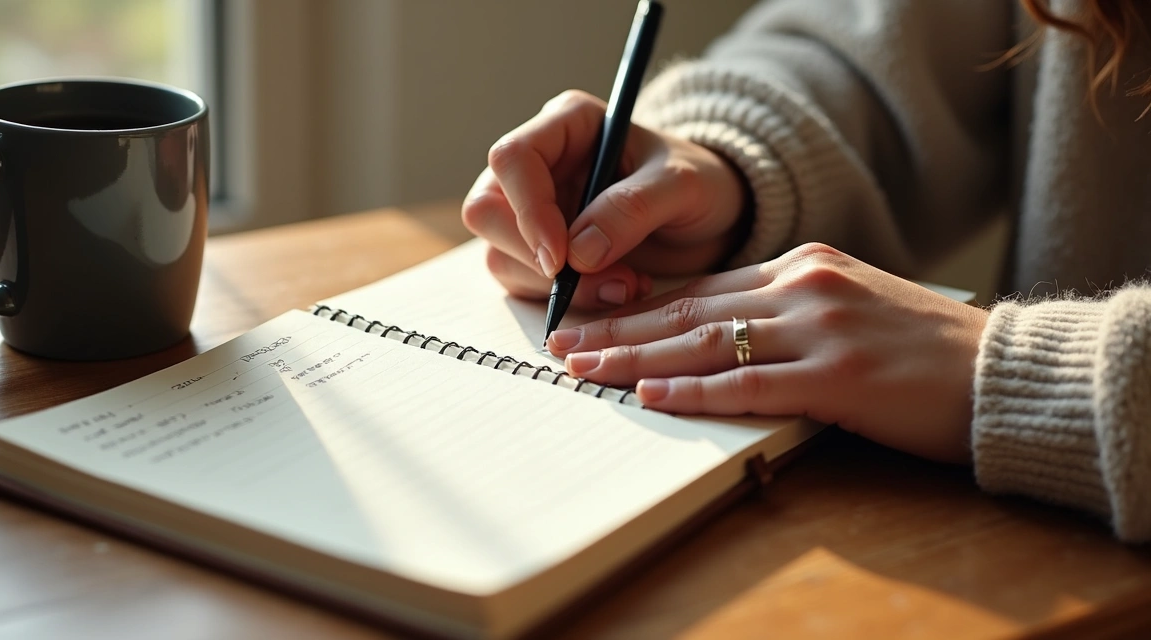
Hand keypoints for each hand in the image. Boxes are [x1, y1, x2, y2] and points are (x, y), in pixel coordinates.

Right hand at [462, 89, 747, 310]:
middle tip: (595, 280)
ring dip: (555, 287)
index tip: (561, 258)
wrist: (714, 217)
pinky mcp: (539, 250)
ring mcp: (534, 210)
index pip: (512, 159)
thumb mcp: (682, 186)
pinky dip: (565, 300)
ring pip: (500, 253)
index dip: (528, 210)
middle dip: (532, 257)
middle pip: (487, 210)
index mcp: (566, 124)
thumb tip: (577, 254)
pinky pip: (523, 282)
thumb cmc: (701, 183)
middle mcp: (540, 165)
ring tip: (625, 286)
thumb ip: (632, 209)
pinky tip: (617, 290)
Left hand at [546, 243, 989, 463]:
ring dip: (636, 358)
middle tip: (562, 344)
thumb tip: (716, 339)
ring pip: (705, 342)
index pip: (701, 287)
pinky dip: (694, 391)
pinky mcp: (838, 374)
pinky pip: (748, 382)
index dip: (639, 305)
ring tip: (583, 369)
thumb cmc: (924, 350)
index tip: (591, 318)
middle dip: (618, 328)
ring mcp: (820, 327)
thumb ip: (786, 313)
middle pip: (689, 309)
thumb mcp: (850, 307)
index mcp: (803, 266)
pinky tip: (650, 396)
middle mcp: (803, 286)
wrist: (1001, 372)